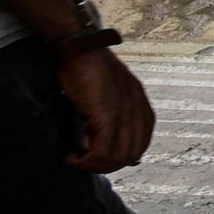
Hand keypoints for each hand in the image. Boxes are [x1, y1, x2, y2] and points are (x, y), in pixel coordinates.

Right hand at [58, 48, 153, 172]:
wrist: (81, 47)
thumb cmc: (88, 67)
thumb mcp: (107, 91)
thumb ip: (110, 111)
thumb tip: (95, 139)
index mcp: (140, 102)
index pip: (142, 141)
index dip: (122, 156)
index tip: (100, 157)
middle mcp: (137, 109)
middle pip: (133, 154)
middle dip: (108, 165)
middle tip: (86, 163)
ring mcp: (124, 112)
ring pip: (119, 157)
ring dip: (95, 166)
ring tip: (77, 161)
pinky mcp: (107, 115)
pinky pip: (102, 151)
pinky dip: (86, 161)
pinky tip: (72, 157)